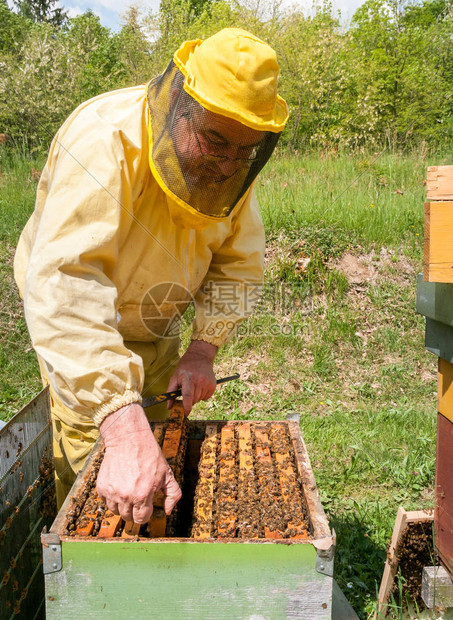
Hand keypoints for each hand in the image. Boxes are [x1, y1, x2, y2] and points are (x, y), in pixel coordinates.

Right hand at [97, 403, 180, 522]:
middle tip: (137, 497)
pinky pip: (105, 501)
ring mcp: (112, 492)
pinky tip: (119, 485)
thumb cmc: (150, 455)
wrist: (128, 439)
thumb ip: (172, 495)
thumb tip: (168, 511)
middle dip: (134, 510)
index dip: (145, 514)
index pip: (141, 519)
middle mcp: (126, 496)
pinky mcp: (102, 486)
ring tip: (128, 491)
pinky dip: (111, 497)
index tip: (145, 506)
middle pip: (127, 517)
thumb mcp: (167, 474)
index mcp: (142, 495)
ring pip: (115, 511)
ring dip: (122, 505)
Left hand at [167, 340, 216, 413]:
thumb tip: (169, 407)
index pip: (188, 396)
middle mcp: (200, 381)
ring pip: (200, 399)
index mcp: (188, 379)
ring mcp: (207, 383)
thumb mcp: (175, 377)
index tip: (185, 413)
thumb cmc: (185, 367)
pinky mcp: (213, 385)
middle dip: (189, 400)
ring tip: (194, 386)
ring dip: (196, 397)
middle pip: (194, 400)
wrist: (200, 356)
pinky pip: (206, 397)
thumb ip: (170, 392)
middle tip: (187, 391)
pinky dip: (202, 395)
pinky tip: (200, 386)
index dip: (186, 407)